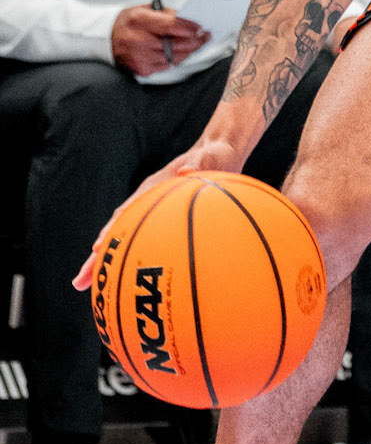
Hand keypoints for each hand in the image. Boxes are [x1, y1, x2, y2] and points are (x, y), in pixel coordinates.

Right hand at [72, 122, 248, 290]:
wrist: (217, 156)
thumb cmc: (213, 158)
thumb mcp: (207, 158)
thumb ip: (197, 164)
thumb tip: (185, 171)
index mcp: (152, 188)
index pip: (125, 211)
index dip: (112, 229)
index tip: (97, 248)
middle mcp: (143, 202)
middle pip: (114, 232)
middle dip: (96, 257)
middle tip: (79, 282)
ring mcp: (150, 212)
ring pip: (124, 240)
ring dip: (108, 262)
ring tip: (88, 287)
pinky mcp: (161, 221)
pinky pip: (143, 242)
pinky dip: (132, 258)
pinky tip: (127, 281)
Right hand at [111, 4, 209, 76]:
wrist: (105, 39)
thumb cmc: (127, 23)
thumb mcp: (144, 10)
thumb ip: (166, 14)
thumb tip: (188, 18)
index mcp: (139, 21)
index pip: (171, 25)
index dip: (189, 27)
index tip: (200, 27)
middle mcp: (139, 40)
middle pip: (176, 43)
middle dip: (195, 40)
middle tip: (205, 36)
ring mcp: (140, 57)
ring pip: (174, 57)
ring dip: (189, 51)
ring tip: (198, 44)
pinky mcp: (141, 69)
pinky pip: (166, 65)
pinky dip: (176, 59)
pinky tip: (183, 53)